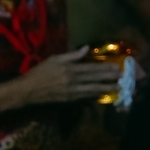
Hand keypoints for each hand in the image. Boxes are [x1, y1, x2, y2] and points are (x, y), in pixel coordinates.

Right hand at [0, 48, 122, 111]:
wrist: (27, 91)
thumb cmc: (39, 73)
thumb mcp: (54, 59)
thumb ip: (71, 56)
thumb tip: (86, 48)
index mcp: (70, 69)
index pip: (92, 68)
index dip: (106, 68)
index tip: (117, 67)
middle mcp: (73, 81)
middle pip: (95, 79)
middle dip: (110, 79)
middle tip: (123, 78)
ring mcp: (72, 92)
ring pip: (93, 90)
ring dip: (106, 89)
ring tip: (118, 88)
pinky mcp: (69, 100)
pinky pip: (85, 98)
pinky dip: (95, 97)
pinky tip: (103, 96)